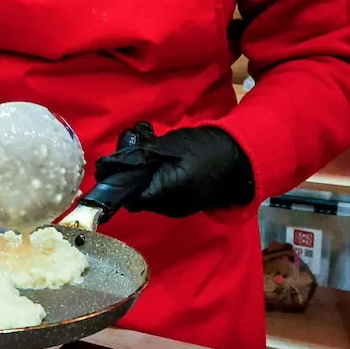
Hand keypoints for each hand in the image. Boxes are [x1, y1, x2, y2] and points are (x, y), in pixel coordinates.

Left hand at [93, 121, 255, 217]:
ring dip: (140, 170)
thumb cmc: (204, 147)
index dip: (114, 182)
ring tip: (144, 141)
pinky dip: (153, 174)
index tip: (109, 162)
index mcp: (166, 194)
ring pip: (146, 192)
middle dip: (127, 172)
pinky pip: (159, 191)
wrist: (242, 156)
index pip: (127, 197)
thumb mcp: (168, 145)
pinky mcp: (183, 201)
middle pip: (135, 195)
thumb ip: (138, 156)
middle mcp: (169, 207)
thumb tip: (107, 165)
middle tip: (130, 143)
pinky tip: (157, 152)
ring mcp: (177, 207)